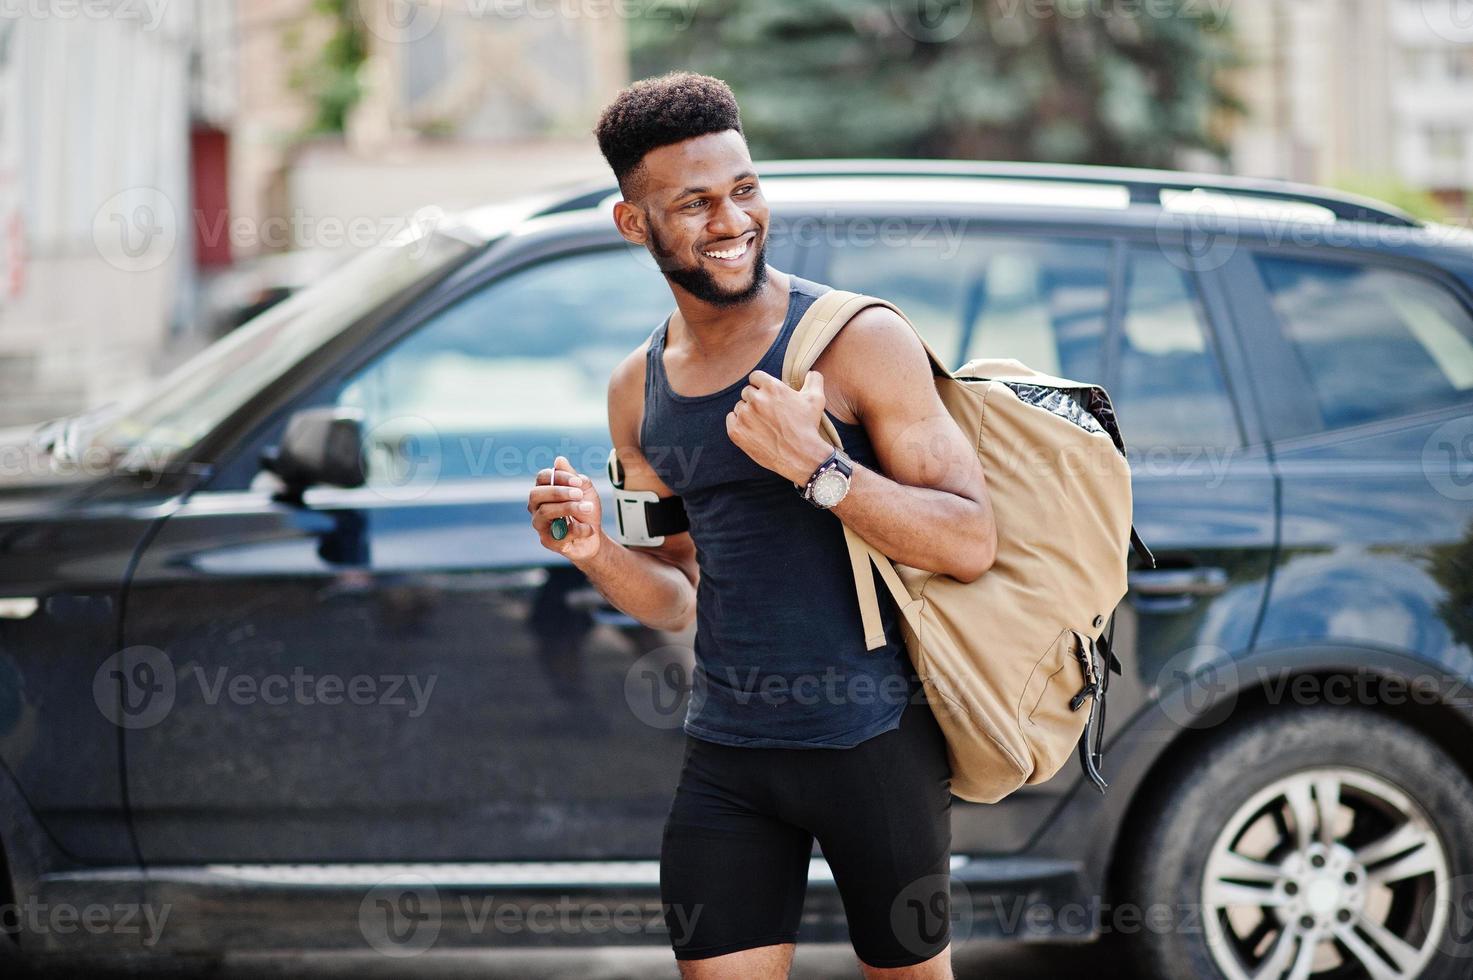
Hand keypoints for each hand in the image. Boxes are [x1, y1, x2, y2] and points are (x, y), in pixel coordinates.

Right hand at [529, 455, 602, 561]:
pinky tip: (588, 528)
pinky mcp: (547, 541)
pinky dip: (578, 529)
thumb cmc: (586, 511)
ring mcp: (540, 525)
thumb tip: (559, 459)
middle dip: (558, 492)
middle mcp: (536, 507)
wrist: (594, 538)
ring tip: (588, 508)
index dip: (559, 477)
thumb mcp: (584, 490)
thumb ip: (573, 476)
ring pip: (545, 512)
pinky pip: (559, 533)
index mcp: (544, 491)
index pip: (542, 477)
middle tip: (579, 494)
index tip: (578, 482)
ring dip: (570, 508)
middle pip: (535, 494)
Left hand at [726, 369, 833, 484]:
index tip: (767, 395)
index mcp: (772, 387)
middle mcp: (756, 399)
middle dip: (756, 399)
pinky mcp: (736, 432)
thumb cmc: (808, 427)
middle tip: (768, 413)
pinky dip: (738, 423)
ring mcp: (744, 416)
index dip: (761, 385)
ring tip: (763, 424)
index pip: (755, 377)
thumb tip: (810, 372)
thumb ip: (813, 379)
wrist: (801, 456)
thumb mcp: (816, 399)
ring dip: (748, 412)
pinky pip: (730, 419)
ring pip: (739, 406)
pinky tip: (751, 429)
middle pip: (747, 391)